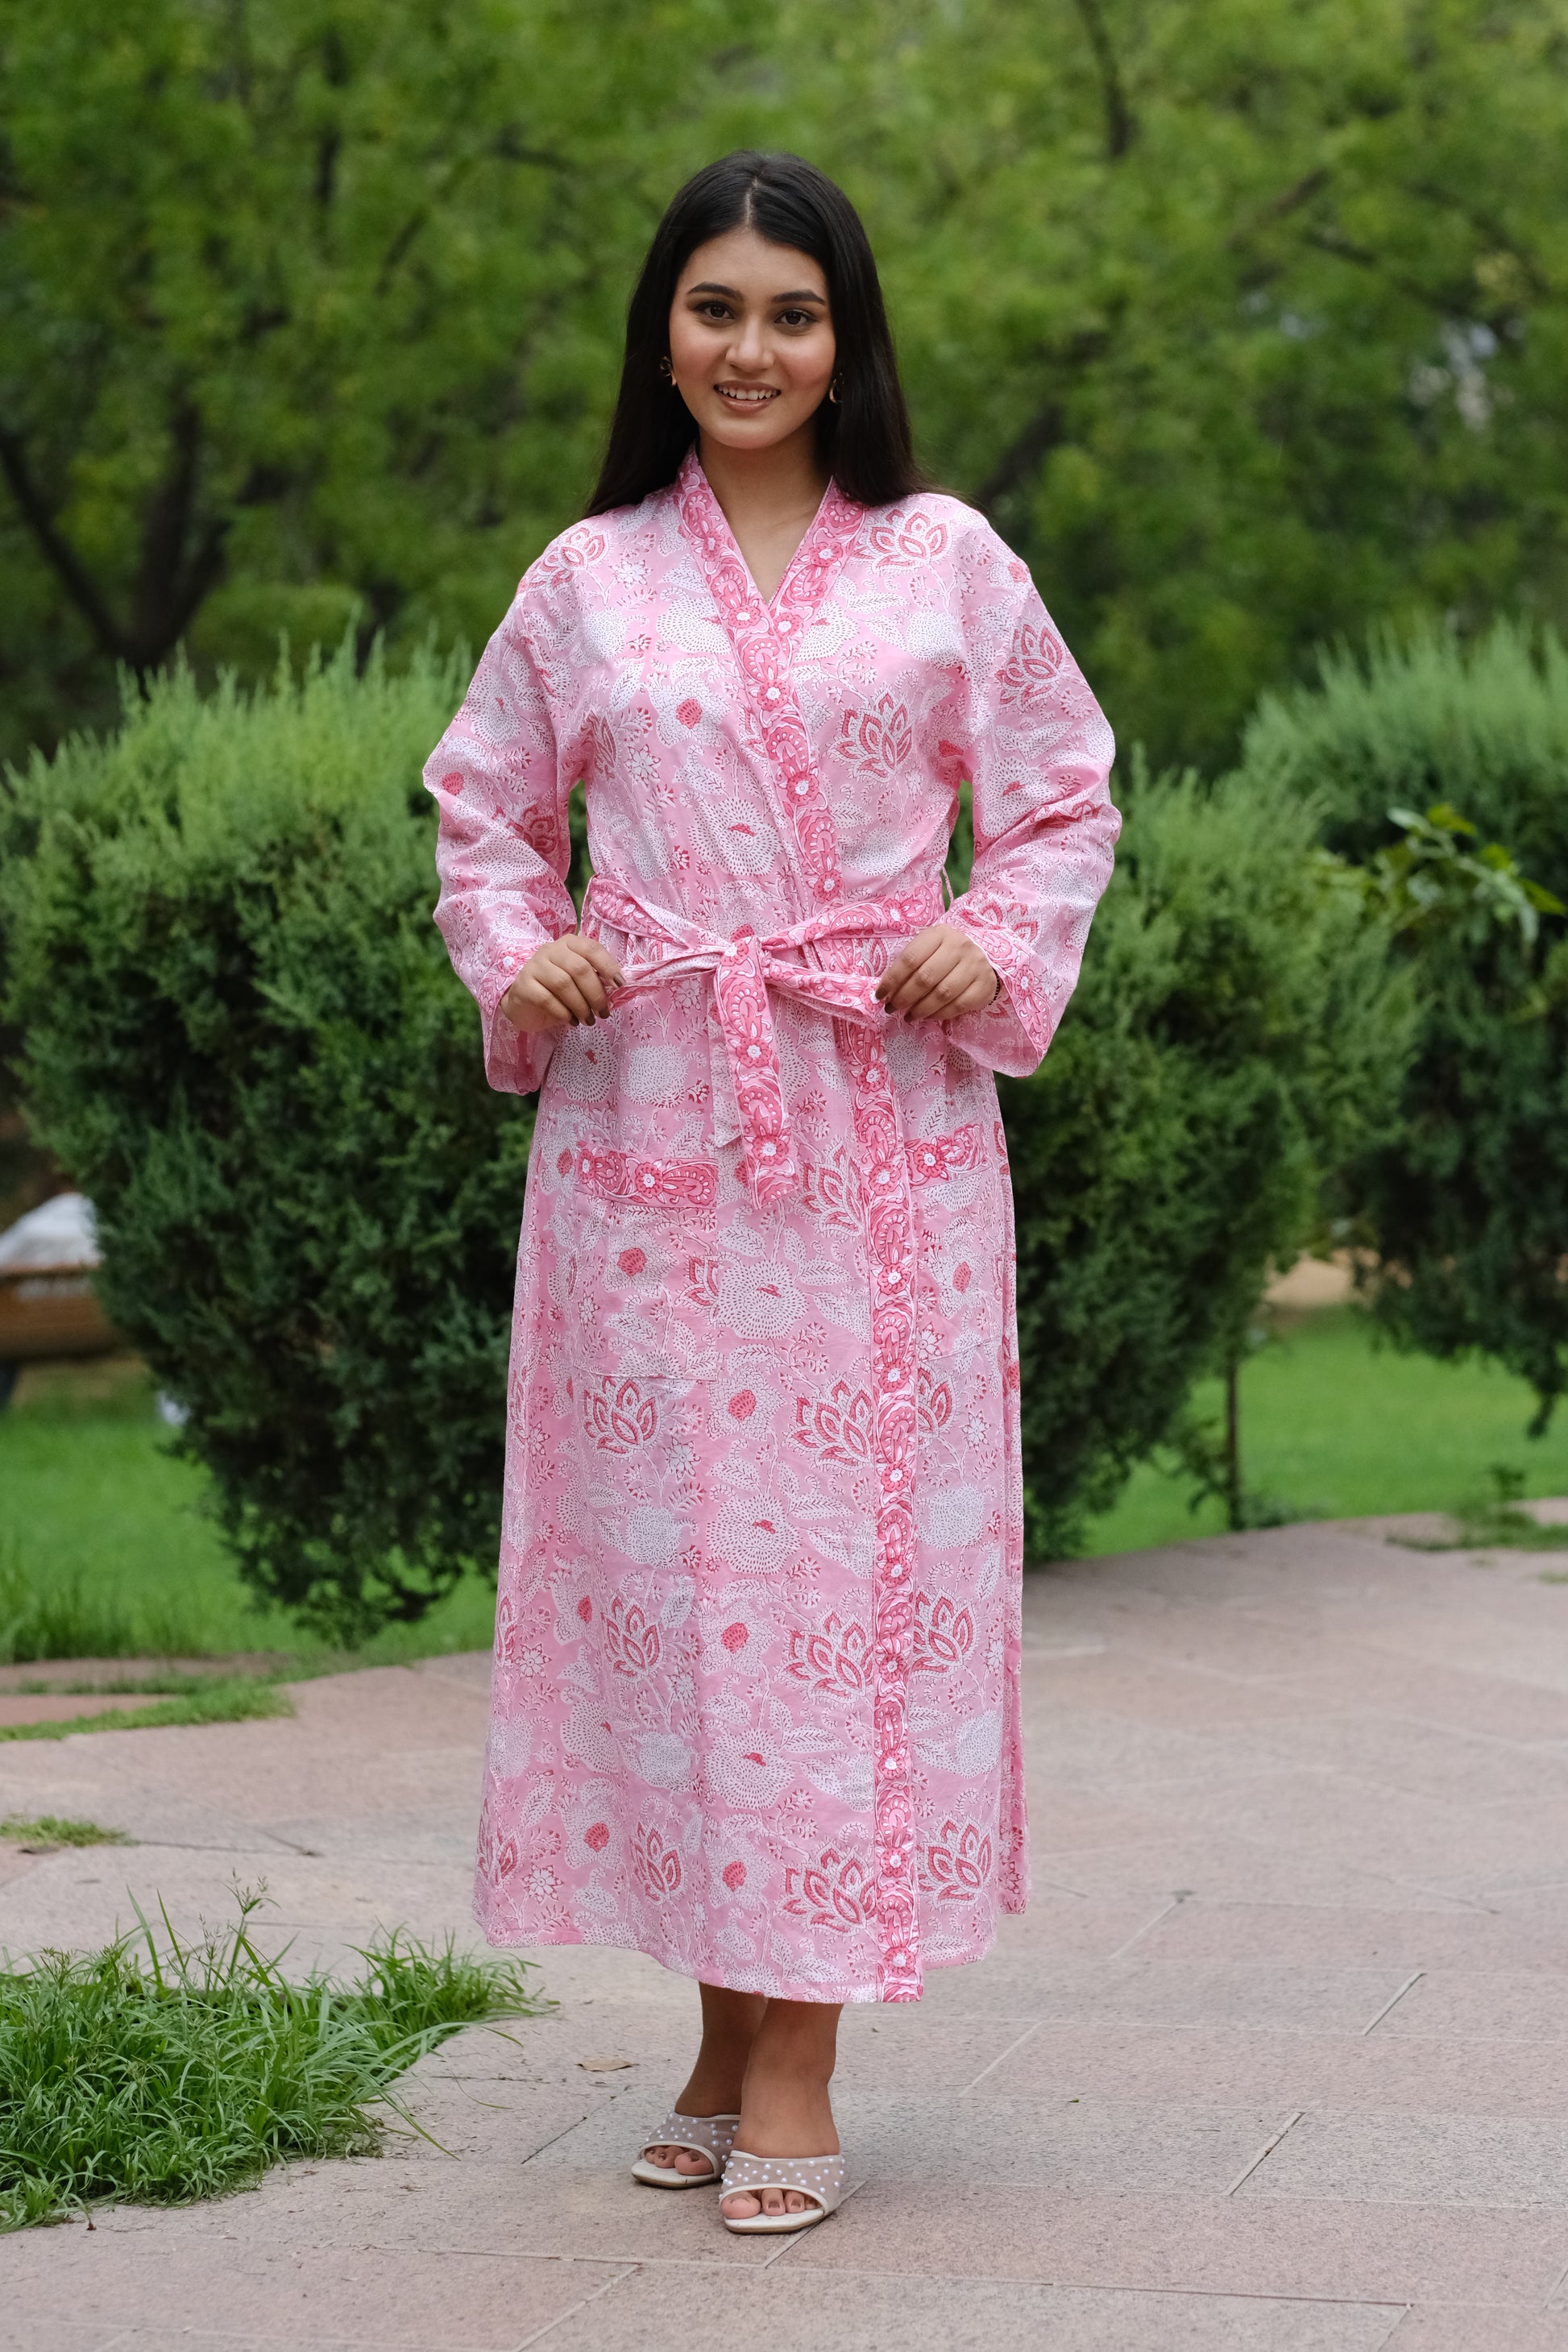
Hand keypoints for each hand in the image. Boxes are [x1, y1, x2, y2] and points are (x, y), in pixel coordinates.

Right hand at [499, 933, 624, 1032]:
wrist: (525, 1004)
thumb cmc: (557, 992)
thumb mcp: (578, 982)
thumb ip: (595, 979)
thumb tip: (618, 987)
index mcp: (569, 944)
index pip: (591, 948)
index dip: (608, 966)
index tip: (620, 984)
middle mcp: (550, 950)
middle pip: (579, 968)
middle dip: (596, 993)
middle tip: (603, 1012)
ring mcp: (534, 966)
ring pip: (563, 984)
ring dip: (580, 1006)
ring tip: (588, 1020)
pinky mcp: (523, 985)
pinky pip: (547, 999)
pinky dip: (563, 1013)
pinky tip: (570, 1021)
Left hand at [875, 923, 999, 1021]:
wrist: (985, 956)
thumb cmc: (946, 954)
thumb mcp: (928, 948)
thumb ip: (909, 965)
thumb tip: (886, 991)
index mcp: (939, 934)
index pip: (910, 959)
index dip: (892, 980)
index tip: (880, 995)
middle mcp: (959, 947)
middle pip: (925, 978)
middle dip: (903, 998)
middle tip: (892, 1009)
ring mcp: (974, 966)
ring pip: (942, 994)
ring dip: (920, 1009)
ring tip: (909, 1016)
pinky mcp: (984, 986)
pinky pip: (958, 1006)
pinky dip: (939, 1014)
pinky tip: (928, 1016)